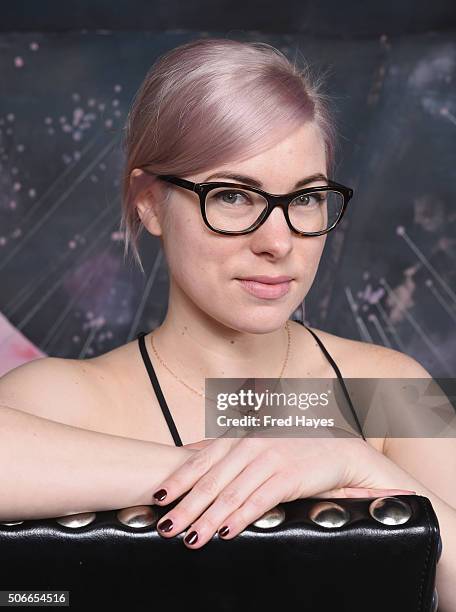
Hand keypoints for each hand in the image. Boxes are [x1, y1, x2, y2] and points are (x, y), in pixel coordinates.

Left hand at [151, 435, 415, 548]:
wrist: (338, 448)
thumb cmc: (293, 444)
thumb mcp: (256, 437)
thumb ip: (224, 445)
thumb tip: (190, 449)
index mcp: (240, 435)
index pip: (202, 460)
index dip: (179, 480)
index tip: (158, 498)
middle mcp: (251, 444)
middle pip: (212, 480)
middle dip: (186, 506)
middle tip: (166, 527)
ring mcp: (269, 459)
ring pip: (231, 494)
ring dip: (208, 519)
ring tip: (190, 538)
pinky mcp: (288, 476)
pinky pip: (259, 501)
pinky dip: (240, 518)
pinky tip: (226, 532)